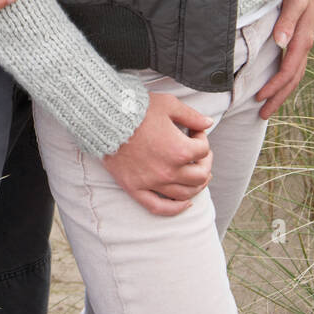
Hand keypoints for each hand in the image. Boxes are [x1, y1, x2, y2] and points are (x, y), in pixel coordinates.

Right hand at [101, 95, 214, 215]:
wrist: (105, 118)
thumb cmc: (137, 108)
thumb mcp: (168, 104)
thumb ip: (192, 116)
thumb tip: (208, 123)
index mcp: (179, 149)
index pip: (203, 149)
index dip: (202, 137)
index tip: (194, 131)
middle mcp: (169, 170)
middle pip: (200, 175)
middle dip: (205, 163)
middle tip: (201, 154)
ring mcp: (152, 182)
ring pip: (185, 194)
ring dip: (197, 186)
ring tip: (197, 175)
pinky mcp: (136, 189)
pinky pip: (159, 207)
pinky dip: (175, 209)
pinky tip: (185, 203)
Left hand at [255, 0, 313, 118]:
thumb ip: (289, 16)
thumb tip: (281, 41)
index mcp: (304, 35)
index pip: (289, 69)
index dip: (275, 85)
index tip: (259, 98)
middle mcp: (305, 41)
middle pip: (293, 77)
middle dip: (278, 97)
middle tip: (261, 114)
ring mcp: (302, 39)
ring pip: (294, 72)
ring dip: (281, 91)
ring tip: (266, 106)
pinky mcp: (298, 35)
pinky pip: (292, 62)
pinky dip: (283, 77)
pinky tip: (273, 82)